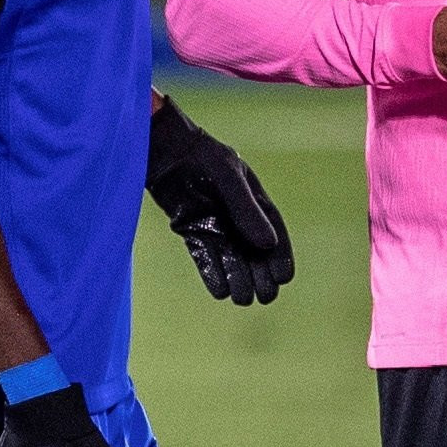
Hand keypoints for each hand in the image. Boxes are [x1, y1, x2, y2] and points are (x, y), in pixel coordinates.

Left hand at [147, 94, 295, 305]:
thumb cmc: (200, 156)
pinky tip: (220, 290)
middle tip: (266, 296)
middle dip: (261, 274)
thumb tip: (268, 245)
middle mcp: (235, 213)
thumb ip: (246, 210)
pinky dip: (212, 272)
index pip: (274, 229)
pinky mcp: (190, 228)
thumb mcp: (227, 179)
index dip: (280, 254)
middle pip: (253, 250)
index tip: (284, 277)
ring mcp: (213, 222)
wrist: (162, 149)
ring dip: (238, 277)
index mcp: (253, 197)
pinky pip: (204, 255)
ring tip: (242, 298)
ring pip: (229, 256)